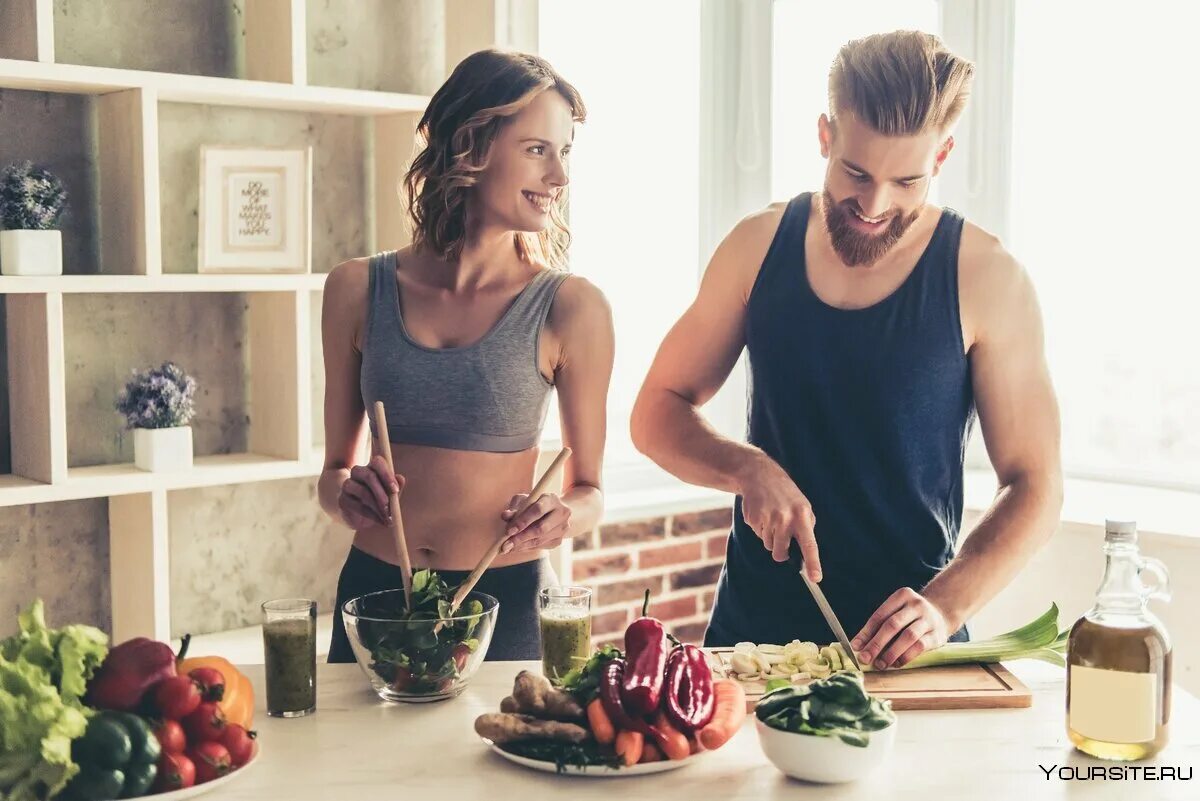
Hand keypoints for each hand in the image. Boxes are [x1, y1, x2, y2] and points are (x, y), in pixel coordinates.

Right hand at [337, 455, 402, 529]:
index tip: (395, 490)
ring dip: (378, 506)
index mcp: (371, 467)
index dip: (387, 475)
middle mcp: (358, 472)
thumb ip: (396, 486)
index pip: (377, 462)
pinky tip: (380, 521)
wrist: (362, 517)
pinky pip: (357, 506)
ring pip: (363, 491)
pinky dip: (371, 515)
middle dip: (382, 493)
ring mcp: (348, 485)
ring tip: (387, 517)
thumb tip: (400, 478)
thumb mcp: (391, 495)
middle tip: (390, 508)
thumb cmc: (380, 501)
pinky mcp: (343, 499)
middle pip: (369, 476)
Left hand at [499, 493, 571, 553]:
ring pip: (540, 540)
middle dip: (521, 537)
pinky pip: (541, 546)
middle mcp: (561, 513)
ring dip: (522, 545)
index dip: (523, 521)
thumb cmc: (535, 503)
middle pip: (541, 528)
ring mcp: (562, 528)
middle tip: (506, 544)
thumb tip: (505, 516)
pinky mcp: (559, 540)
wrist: (554, 511)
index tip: (509, 531)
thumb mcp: (524, 501)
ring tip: (508, 548)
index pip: (538, 510)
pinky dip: (527, 548)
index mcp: (552, 499)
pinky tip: (516, 548)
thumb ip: (514, 508)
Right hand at [737, 452, 821, 580]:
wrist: (760, 476)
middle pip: (780, 553)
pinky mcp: (753, 519)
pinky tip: (762, 513)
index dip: (813, 563)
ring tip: (772, 517)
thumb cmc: (786, 494)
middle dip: (780, 552)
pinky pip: (757, 535)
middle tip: (781, 538)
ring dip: (770, 537)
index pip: (809, 544)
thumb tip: (805, 554)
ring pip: (768, 545)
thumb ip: (806, 527)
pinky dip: (760, 528)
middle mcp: (785, 519)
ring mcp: (767, 519)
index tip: (816, 578)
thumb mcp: (803, 506)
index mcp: (801, 516)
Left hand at [851, 588, 951, 669]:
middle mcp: (916, 605)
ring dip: (891, 652)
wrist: (941, 614)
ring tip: (880, 664)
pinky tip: (896, 663)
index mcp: (901, 596)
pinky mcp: (937, 634)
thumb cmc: (910, 616)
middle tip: (865, 658)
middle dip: (876, 643)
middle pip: (892, 625)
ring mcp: (929, 619)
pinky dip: (906, 656)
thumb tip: (858, 646)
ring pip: (908, 636)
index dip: (866, 632)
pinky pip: (920, 646)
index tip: (856, 647)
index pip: (880, 615)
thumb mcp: (896, 613)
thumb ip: (878, 627)